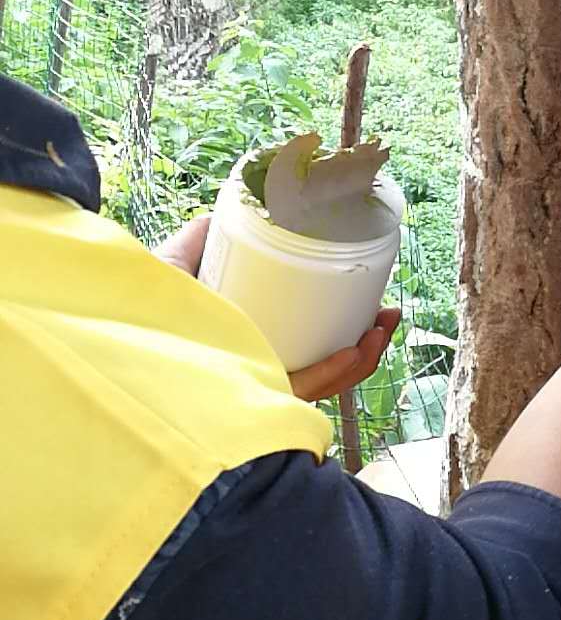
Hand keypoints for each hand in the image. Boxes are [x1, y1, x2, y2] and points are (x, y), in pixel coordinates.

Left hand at [153, 217, 402, 403]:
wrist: (111, 340)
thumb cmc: (134, 315)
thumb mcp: (170, 271)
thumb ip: (193, 242)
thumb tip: (215, 215)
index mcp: (247, 355)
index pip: (311, 354)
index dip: (349, 336)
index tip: (374, 308)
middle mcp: (253, 379)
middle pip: (327, 371)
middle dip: (367, 346)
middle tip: (389, 315)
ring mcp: (254, 394)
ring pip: (323, 385)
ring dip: (362, 356)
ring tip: (383, 323)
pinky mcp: (248, 405)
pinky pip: (298, 393)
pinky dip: (329, 372)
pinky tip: (352, 349)